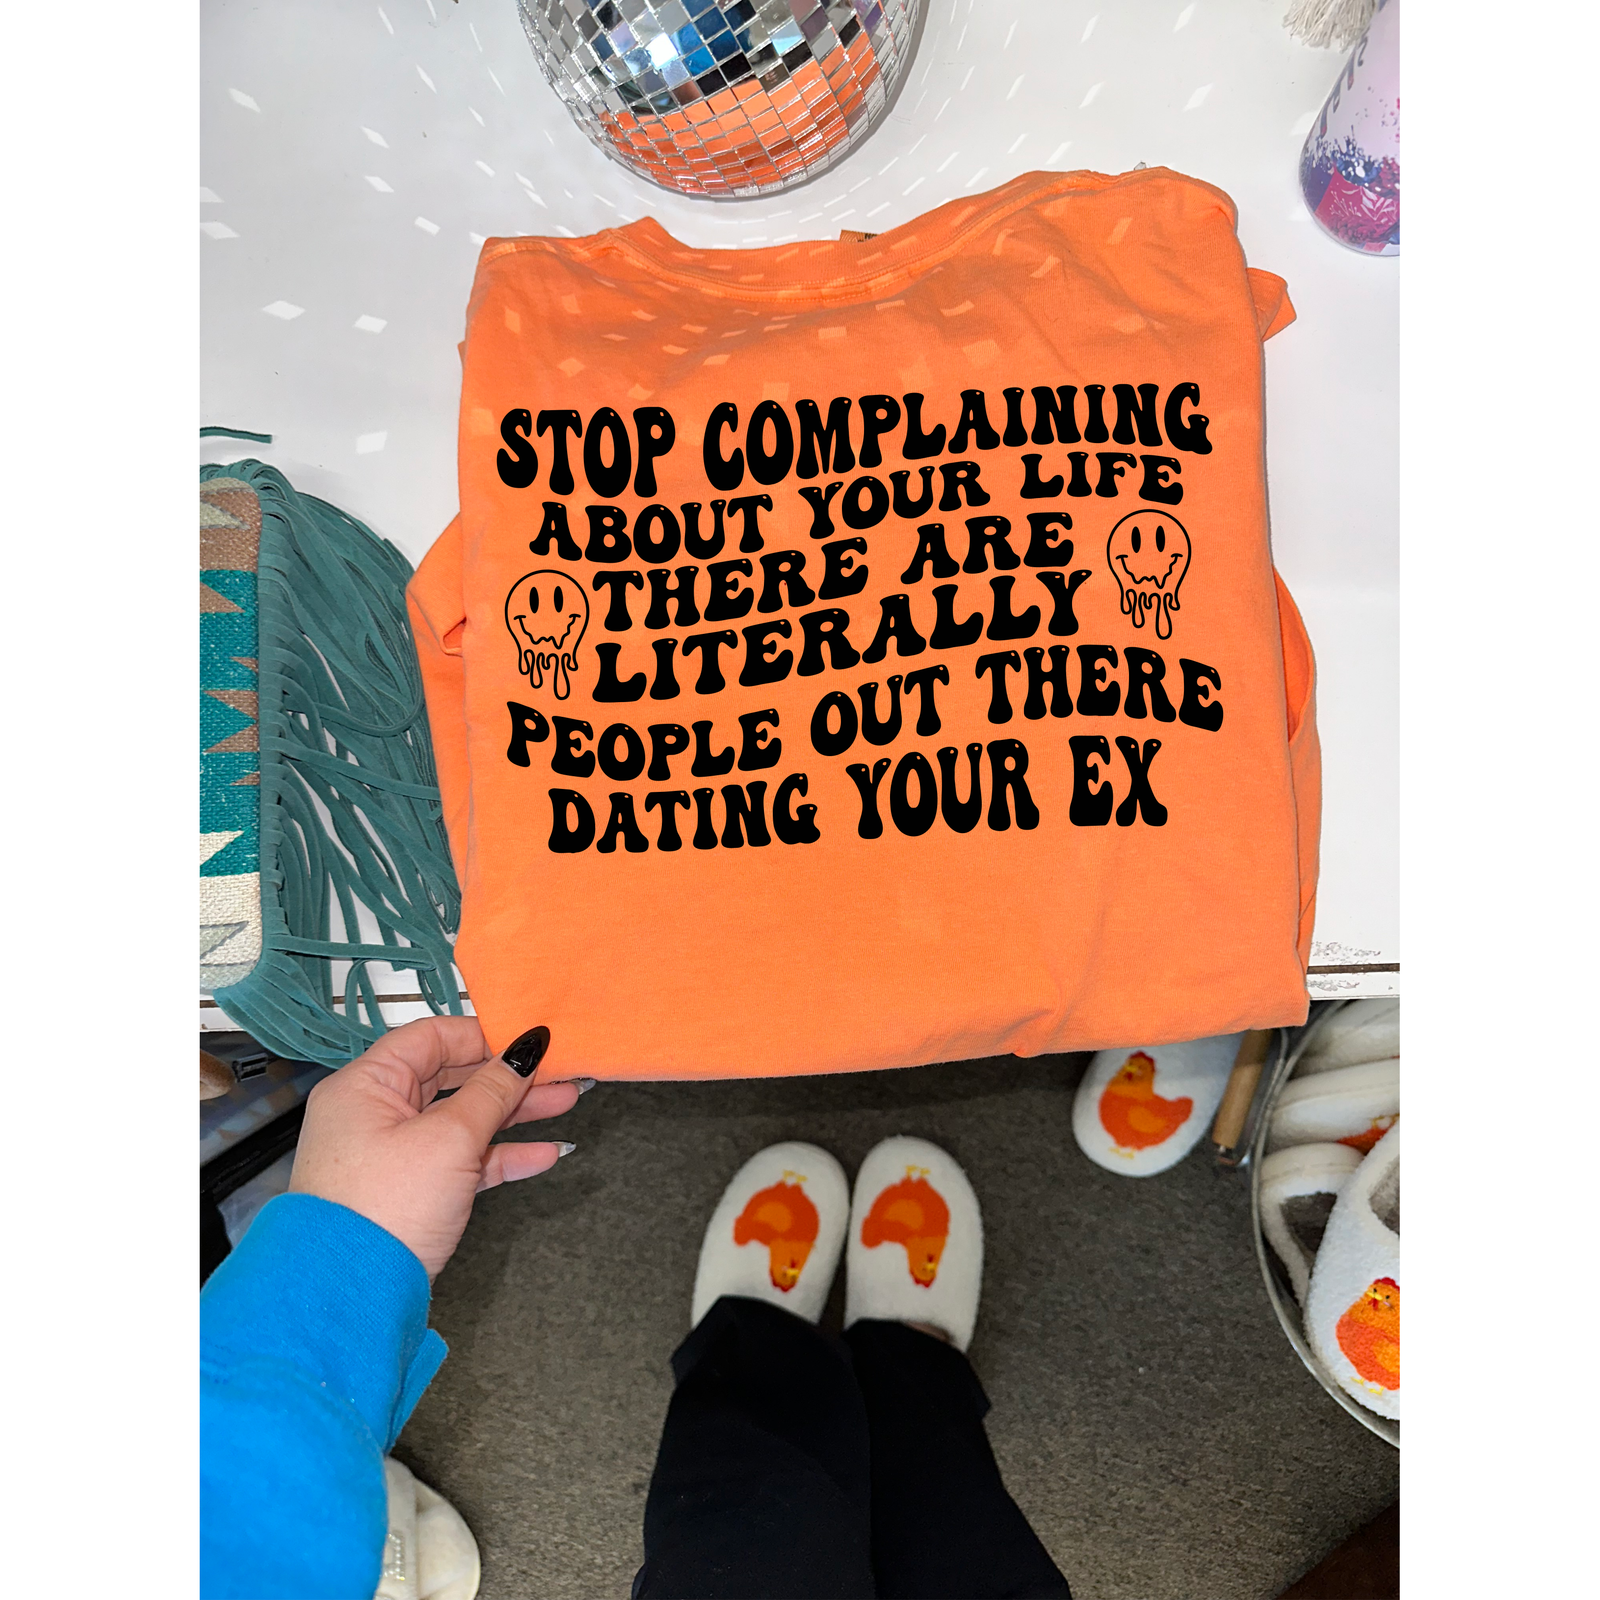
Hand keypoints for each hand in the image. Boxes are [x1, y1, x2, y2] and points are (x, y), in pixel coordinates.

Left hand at [288, 1017, 581, 1278]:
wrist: (351, 1296)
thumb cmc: (382, 1209)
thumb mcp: (449, 1138)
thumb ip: (493, 1092)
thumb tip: (524, 1052)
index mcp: (366, 1086)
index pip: (430, 1038)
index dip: (483, 1035)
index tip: (529, 1038)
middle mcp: (374, 1114)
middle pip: (451, 1079)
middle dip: (508, 1076)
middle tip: (557, 1069)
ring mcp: (393, 1156)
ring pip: (463, 1120)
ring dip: (514, 1114)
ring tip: (566, 1102)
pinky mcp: (411, 1194)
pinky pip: (463, 1161)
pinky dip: (500, 1155)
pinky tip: (543, 1154)